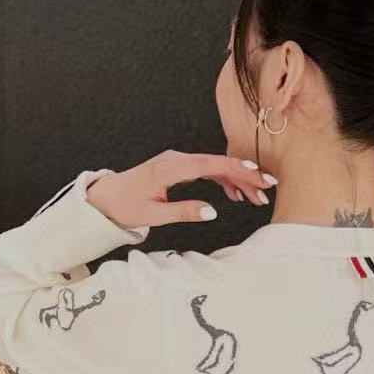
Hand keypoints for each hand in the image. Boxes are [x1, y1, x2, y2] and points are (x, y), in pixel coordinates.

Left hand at [85, 149, 276, 228]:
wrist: (106, 197)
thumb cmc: (125, 205)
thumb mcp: (153, 215)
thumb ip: (183, 212)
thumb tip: (211, 211)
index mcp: (169, 168)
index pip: (209, 165)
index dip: (236, 168)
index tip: (257, 173)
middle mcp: (175, 159)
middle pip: (217, 163)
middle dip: (244, 175)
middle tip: (267, 187)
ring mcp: (177, 160)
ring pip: (214, 166)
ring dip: (236, 179)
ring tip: (255, 197)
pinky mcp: (178, 166)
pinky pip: (205, 169)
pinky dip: (222, 179)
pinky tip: (234, 193)